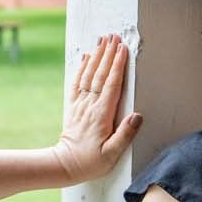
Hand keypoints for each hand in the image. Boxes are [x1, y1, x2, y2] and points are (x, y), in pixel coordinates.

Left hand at [51, 33, 141, 184]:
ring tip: (102, 40)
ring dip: (96, 57)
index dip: (118, 66)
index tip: (123, 49)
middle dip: (108, 54)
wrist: (64, 165)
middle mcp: (90, 106)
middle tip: (114, 36)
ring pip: (88, 75)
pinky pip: (77, 83)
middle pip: (100, 75)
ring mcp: (81, 105)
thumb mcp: (112, 154)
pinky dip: (81, 68)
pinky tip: (85, 57)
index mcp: (102, 115)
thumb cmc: (91, 162)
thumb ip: (125, 135)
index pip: (111, 85)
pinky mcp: (74, 107)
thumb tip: (138, 116)